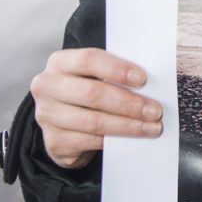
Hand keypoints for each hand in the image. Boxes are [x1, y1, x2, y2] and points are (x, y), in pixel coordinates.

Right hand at [30, 48, 162, 169]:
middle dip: (128, 103)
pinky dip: (115, 140)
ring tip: (152, 127)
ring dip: (128, 125)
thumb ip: (113, 73)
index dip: (117, 69)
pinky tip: (132, 139)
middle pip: (92, 93)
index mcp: (59, 62)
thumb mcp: (93, 75)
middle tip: (154, 110)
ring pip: (94, 121)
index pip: (88, 60)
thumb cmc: (84, 92)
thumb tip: (151, 81)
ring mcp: (47, 116)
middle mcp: (47, 87)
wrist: (63, 123)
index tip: (143, 79)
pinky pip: (90, 141)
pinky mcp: (54, 142)